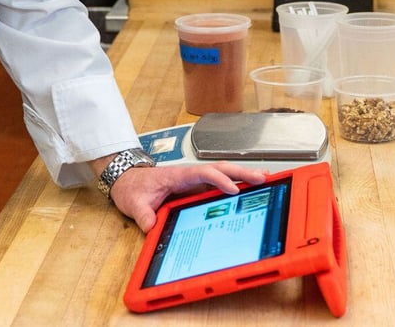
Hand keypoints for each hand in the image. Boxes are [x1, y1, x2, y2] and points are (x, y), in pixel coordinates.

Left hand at [109, 162, 268, 232]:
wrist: (128, 182)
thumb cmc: (133, 189)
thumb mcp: (134, 203)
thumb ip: (143, 214)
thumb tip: (152, 226)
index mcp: (178, 175)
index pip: (203, 173)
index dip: (219, 179)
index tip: (232, 188)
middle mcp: (190, 175)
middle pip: (220, 169)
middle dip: (241, 172)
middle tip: (263, 177)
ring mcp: (195, 181)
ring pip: (223, 174)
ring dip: (244, 175)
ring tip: (266, 178)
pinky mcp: (197, 188)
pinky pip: (219, 184)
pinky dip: (236, 184)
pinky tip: (249, 189)